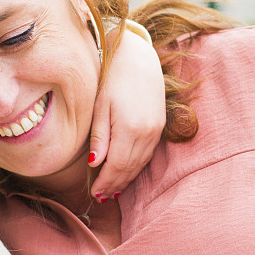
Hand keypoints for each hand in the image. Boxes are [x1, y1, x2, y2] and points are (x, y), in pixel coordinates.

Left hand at [89, 26, 165, 199]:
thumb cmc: (112, 78)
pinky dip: (136, 166)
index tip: (94, 193)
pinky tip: (126, 172)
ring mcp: (156, 130)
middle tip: (101, 197)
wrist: (138, 58)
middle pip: (130, 168)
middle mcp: (147, 132)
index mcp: (130, 128)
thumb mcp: (100, 106)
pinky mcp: (160, 126)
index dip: (105, 182)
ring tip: (111, 190)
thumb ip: (99, 137)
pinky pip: (148, 154)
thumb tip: (95, 164)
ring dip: (126, 179)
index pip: (117, 166)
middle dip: (115, 185)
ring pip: (140, 163)